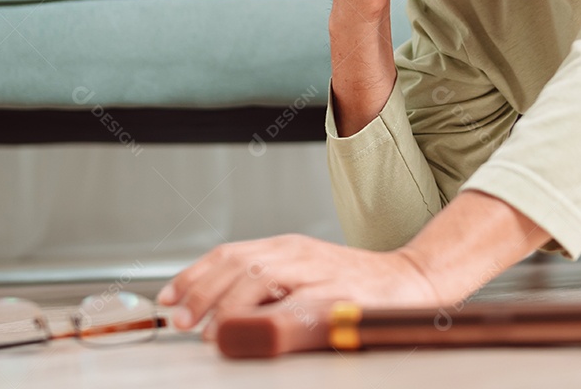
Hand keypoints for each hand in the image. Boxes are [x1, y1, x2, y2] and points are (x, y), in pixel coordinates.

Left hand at [157, 234, 439, 338]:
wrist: (411, 280)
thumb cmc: (355, 285)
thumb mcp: (304, 275)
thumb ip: (265, 287)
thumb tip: (214, 314)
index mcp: (288, 247)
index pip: (229, 252)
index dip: (193, 275)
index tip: (169, 299)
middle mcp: (299, 254)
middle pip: (237, 262)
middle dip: (201, 291)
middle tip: (182, 320)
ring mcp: (319, 273)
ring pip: (259, 276)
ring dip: (226, 305)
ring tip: (210, 331)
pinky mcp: (337, 298)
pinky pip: (294, 308)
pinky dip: (265, 321)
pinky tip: (248, 334)